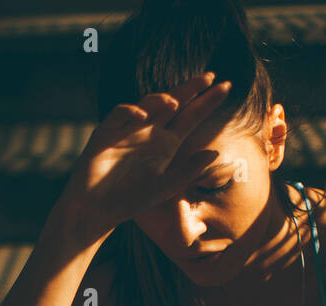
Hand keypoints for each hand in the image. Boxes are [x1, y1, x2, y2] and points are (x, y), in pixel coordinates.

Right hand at [60, 72, 232, 240]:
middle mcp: (150, 131)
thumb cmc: (131, 200)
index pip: (191, 116)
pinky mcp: (107, 132)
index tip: (227, 86)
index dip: (207, 101)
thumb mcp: (165, 188)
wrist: (98, 210)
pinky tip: (142, 115)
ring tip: (174, 102)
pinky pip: (120, 113)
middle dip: (190, 88)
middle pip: (173, 102)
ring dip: (161, 99)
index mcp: (166, 143)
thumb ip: (188, 171)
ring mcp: (128, 129)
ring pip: (148, 103)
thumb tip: (214, 152)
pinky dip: (130, 111)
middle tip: (210, 76)